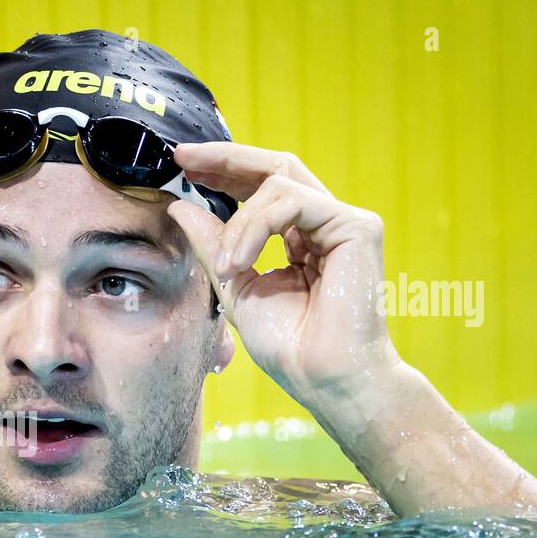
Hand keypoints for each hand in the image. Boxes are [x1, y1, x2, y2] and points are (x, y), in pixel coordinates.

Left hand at [167, 142, 399, 409]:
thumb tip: (179, 207)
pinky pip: (293, 203)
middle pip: (275, 167)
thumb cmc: (289, 346)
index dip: (224, 172)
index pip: (262, 188)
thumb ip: (212, 246)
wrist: (324, 378)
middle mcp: (324, 225)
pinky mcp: (356, 227)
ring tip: (226, 265)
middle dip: (226, 161)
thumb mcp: (235, 286)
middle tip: (184, 159)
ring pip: (277, 185)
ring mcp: (343, 222)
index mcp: (300, 239)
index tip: (182, 164)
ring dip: (238, 223)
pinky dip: (257, 228)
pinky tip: (242, 261)